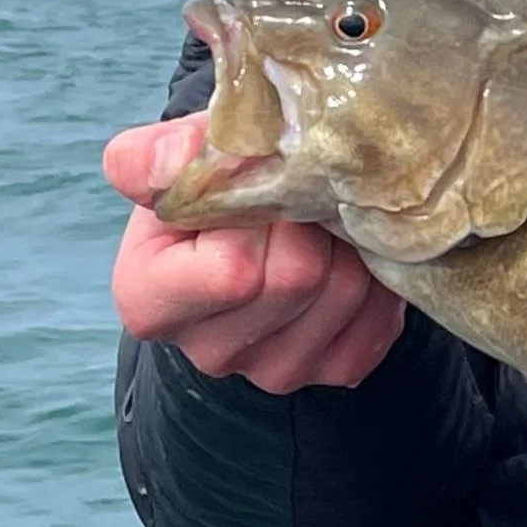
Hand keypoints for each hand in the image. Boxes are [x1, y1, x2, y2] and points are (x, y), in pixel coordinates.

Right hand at [104, 114, 405, 394]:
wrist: (259, 212)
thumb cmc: (214, 181)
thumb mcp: (178, 157)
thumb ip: (157, 156)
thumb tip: (175, 163)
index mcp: (149, 300)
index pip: (232, 271)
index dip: (260, 214)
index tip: (262, 181)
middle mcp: (206, 349)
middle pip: (296, 279)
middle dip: (311, 220)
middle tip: (307, 190)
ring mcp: (273, 371)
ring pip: (345, 292)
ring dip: (348, 242)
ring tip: (326, 218)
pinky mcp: (331, 371)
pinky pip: (378, 323)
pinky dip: (376, 280)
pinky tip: (350, 254)